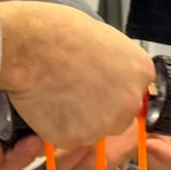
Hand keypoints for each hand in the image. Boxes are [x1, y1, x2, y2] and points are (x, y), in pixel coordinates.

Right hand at [0, 2, 153, 147]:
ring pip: (91, 129)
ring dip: (75, 119)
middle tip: (72, 88)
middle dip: (97, 108)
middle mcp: (130, 101)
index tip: (95, 84)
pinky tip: (45, 102)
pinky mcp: (76, 138)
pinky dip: (54, 125)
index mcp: (141, 72)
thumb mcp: (103, 36)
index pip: (134, 91)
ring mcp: (104, 123)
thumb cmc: (58, 31)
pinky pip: (65, 137)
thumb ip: (115, 62)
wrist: (29, 45)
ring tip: (55, 92)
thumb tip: (109, 70)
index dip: (111, 89)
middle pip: (117, 116)